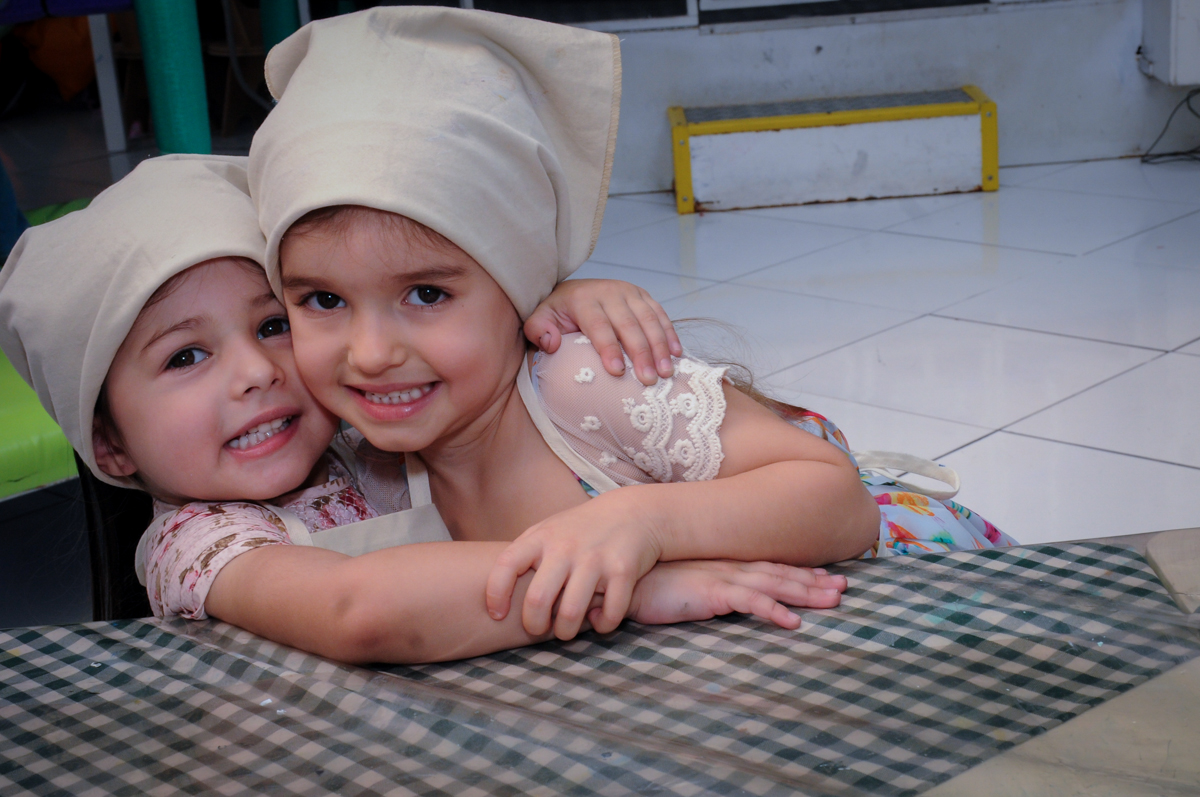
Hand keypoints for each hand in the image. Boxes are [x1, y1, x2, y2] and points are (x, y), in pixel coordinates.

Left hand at [486, 491, 664, 639]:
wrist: (632, 512)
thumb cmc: (581, 530)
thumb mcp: (548, 531)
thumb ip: (524, 556)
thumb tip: (494, 593)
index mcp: (541, 537)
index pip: (506, 565)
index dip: (495, 594)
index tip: (498, 614)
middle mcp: (565, 547)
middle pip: (537, 600)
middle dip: (534, 626)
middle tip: (539, 629)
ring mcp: (595, 558)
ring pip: (571, 614)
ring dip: (566, 632)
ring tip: (566, 630)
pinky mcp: (623, 570)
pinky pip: (608, 615)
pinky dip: (601, 625)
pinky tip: (598, 619)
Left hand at [524, 278, 681, 385]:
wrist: (574, 290)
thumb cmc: (558, 314)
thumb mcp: (539, 319)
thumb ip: (538, 331)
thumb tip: (552, 343)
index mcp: (584, 299)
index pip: (598, 325)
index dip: (609, 348)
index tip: (617, 372)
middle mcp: (609, 292)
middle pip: (629, 325)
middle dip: (641, 353)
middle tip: (649, 379)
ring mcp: (630, 292)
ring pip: (649, 319)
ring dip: (661, 347)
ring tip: (666, 372)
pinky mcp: (644, 296)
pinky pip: (661, 315)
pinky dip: (670, 334)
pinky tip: (677, 354)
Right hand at [625, 560, 846, 628]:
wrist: (617, 576)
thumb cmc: (643, 581)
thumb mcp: (682, 582)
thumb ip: (703, 587)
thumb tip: (717, 596)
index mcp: (722, 564)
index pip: (768, 567)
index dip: (798, 572)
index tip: (825, 576)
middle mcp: (727, 567)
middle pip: (779, 573)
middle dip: (814, 581)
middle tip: (844, 588)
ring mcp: (720, 577)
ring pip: (774, 584)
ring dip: (805, 592)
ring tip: (833, 601)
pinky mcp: (710, 592)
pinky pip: (749, 602)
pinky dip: (773, 610)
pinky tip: (792, 623)